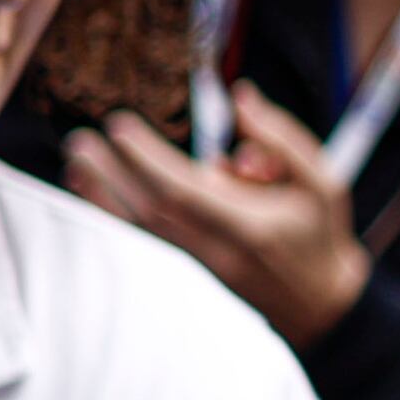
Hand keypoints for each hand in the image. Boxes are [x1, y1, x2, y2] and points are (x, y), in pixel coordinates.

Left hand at [65, 87, 370, 343]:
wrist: (319, 303)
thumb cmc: (321, 234)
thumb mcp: (324, 181)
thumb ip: (283, 139)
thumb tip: (240, 97)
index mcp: (251, 226)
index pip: (186, 191)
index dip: (147, 160)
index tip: (120, 126)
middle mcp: (217, 248)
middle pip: (152, 209)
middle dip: (113, 174)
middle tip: (80, 141)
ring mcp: (200, 260)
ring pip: (143, 225)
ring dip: (104, 192)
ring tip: (74, 161)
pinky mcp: (191, 263)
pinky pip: (145, 234)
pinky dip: (114, 209)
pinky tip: (91, 188)